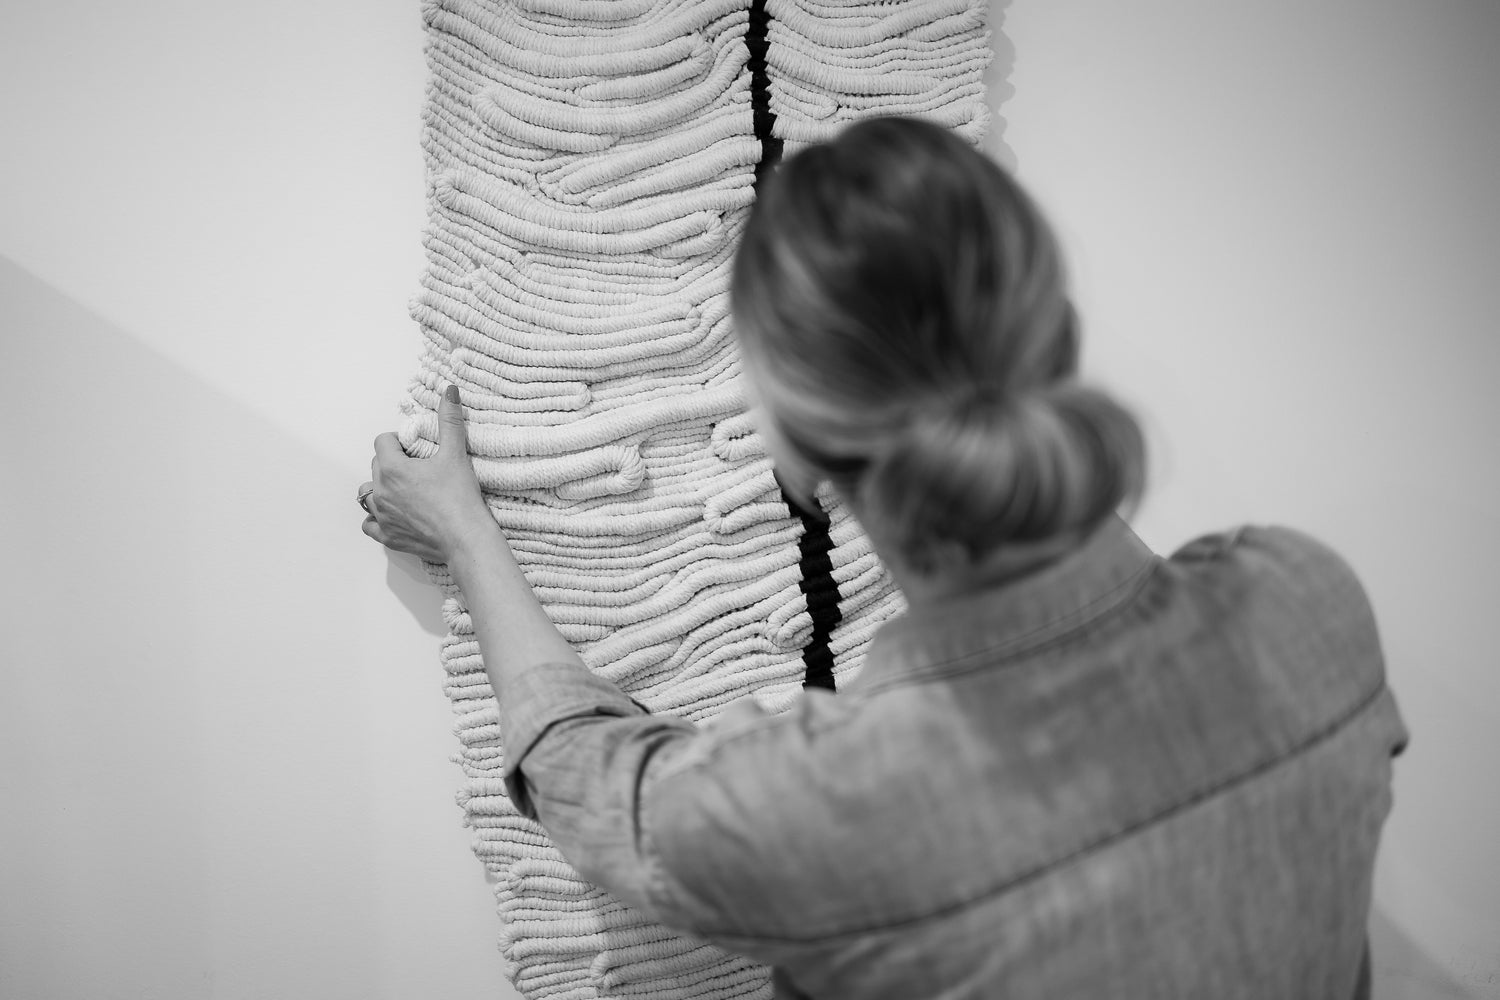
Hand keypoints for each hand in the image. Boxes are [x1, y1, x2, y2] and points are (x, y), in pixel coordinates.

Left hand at [361, 385, 493, 564]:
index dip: (400, 441)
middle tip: (418, 468)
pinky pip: (369, 524)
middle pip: (376, 465)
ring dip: (381, 488)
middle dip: (393, 463)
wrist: (466, 538)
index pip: (382, 442)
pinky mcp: (387, 536)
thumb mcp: (455, 454)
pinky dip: (377, 518)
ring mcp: (381, 516)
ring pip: (368, 494)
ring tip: (404, 490)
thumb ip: (449, 420)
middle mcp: (380, 491)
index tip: (416, 449)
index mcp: (392, 468)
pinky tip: (393, 514)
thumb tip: (449, 390)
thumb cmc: (460, 497)